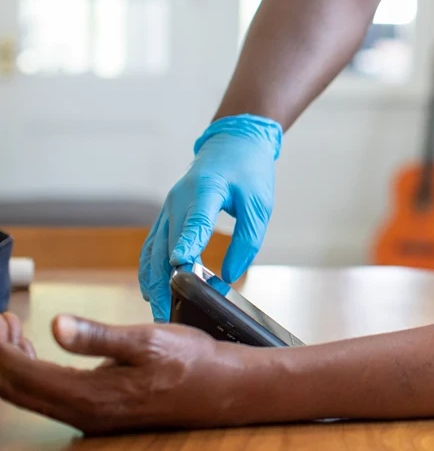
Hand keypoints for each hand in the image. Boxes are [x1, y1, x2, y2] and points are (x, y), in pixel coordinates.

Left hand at [0, 311, 250, 433]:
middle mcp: (83, 414)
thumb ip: (97, 335)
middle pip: (17, 391)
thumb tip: (57, 326)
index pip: (22, 375)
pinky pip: (50, 397)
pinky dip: (35, 372)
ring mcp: (89, 417)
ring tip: (14, 333)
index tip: (0, 320)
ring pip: (31, 396)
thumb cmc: (191, 362)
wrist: (222, 388)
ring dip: (16, 364)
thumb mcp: (147, 339)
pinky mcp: (98, 413)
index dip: (1, 348)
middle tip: (3, 323)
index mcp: (90, 396)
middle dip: (2, 356)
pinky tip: (42, 352)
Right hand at [140, 114, 282, 321]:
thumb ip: (247, 239)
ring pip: (152, 250)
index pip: (196, 221)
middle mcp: (179, 200)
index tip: (181, 266)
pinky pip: (152, 245)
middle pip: (166, 245)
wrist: (233, 142)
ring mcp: (168, 207)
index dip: (188, 244)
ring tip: (158, 311)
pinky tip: (153, 290)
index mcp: (206, 191)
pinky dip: (151, 269)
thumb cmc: (249, 170)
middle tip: (167, 314)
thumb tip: (230, 274)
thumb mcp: (259, 203)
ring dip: (153, 281)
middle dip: (164, 281)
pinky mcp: (166, 214)